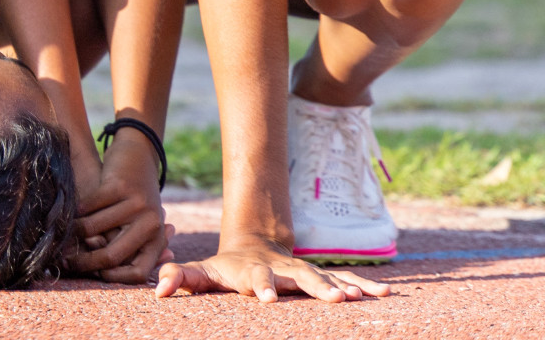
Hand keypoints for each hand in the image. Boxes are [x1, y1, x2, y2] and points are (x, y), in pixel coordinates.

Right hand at [69, 132, 173, 281]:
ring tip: (66, 232)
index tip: (95, 275)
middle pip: (112, 255)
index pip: (138, 272)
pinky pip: (88, 207)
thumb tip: (106, 275)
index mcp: (156, 237)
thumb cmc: (135, 196)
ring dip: (75, 232)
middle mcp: (150, 223)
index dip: (113, 277)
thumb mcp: (140, 222)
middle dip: (84, 262)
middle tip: (66, 261)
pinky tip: (72, 210)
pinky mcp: (119, 185)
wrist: (139, 153)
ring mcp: (136, 203)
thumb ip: (129, 248)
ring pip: (94, 229)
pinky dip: (76, 211)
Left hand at [154, 242, 390, 303]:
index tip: (267, 298)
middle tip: (335, 300)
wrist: (254, 244)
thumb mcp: (202, 272)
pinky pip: (345, 280)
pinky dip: (364, 286)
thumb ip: (183, 278)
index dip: (261, 286)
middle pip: (300, 277)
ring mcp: (303, 271)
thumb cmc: (225, 267)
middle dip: (316, 287)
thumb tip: (159, 287)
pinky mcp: (320, 277)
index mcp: (253, 271)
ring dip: (345, 286)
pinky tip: (386, 294)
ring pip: (327, 277)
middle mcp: (283, 269)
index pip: (256, 278)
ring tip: (363, 297)